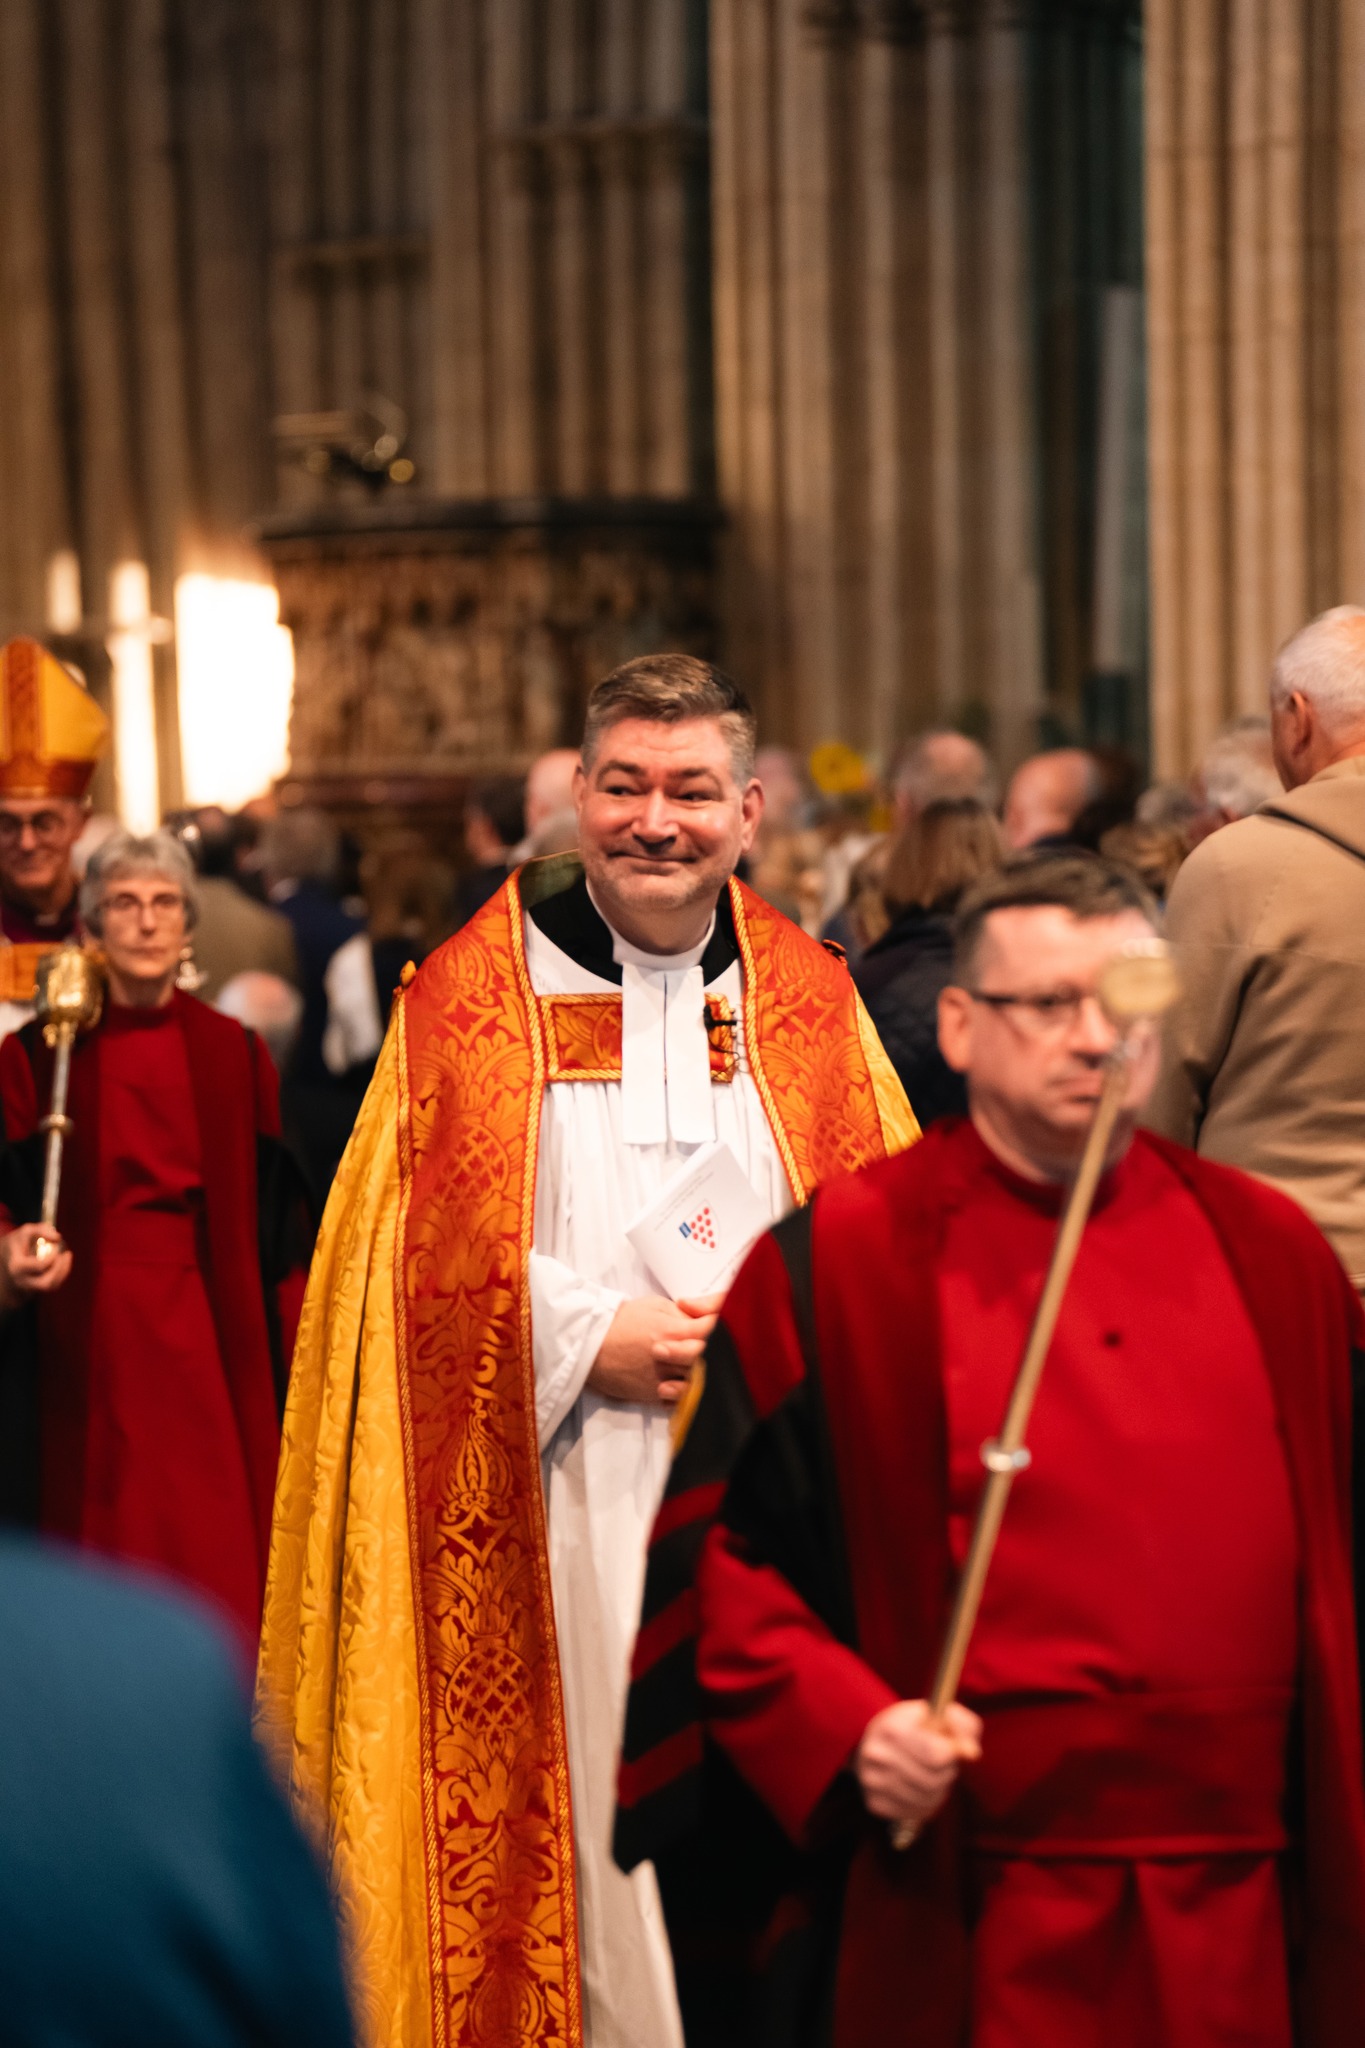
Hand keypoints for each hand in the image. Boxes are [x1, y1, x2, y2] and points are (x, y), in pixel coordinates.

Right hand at [0, 1223, 72, 1309]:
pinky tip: (64, 1260)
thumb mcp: (26, 1230)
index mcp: (17, 1267)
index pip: (39, 1267)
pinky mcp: (37, 1288)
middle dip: (60, 1269)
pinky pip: (53, 1285)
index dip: (52, 1257)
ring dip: (63, 1271)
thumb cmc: (20, 1241)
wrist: (9, 1255)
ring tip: (67, 1255)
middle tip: (67, 1254)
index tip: (57, 1245)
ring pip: (51, 1286)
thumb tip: (57, 1237)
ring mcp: (29, 1287)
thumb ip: (41, 1229)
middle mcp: (22, 1280)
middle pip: (45, 1283)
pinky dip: (62, 1274)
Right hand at [587, 1292, 723, 1406]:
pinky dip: (684, 1393)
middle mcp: (672, 1357)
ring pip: (698, 1383)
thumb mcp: (655, 1306)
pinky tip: (679, 1383)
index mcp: (674, 1330)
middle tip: (711, 1349)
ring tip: (694, 1368)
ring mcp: (663, 1378)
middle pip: (710, 1360)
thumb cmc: (620, 1321)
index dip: (720, 1326)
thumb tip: (701, 1321)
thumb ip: (682, 1315)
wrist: (589, 1344)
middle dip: (714, 1353)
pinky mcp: (653, 1394)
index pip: (712, 1329)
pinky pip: (680, 1400)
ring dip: (700, 1376)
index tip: (714, 1325)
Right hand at [855, 1699, 982, 1832]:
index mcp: (891, 1727)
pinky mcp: (874, 1802)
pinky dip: (928, 1804)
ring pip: (927, 1799)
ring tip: (935, 1773)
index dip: (953, 1754)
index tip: (956, 1749)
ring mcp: (872, 1781)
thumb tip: (972, 1753)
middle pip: (933, 1780)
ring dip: (941, 1789)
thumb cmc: (915, 1724)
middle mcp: (876, 1755)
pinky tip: (923, 1787)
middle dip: (948, 1773)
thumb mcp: (939, 1712)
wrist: (875, 1737)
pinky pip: (916, 1813)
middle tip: (946, 1762)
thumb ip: (963, 1726)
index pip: (935, 1755)